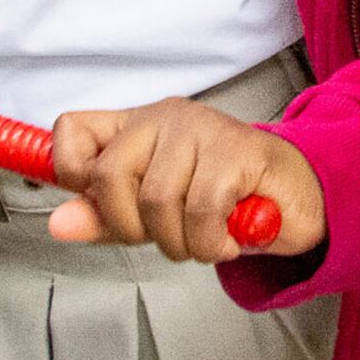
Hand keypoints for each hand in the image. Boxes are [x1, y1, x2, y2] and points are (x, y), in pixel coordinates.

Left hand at [47, 99, 325, 258]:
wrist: (299, 198)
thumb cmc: (226, 199)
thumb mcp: (155, 215)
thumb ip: (107, 218)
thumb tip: (60, 223)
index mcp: (136, 127)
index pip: (72, 131)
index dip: (72, 174)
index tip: (95, 204)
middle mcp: (164, 118)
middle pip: (109, 177)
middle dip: (133, 228)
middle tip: (168, 235)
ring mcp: (201, 128)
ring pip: (156, 200)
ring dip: (181, 242)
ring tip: (206, 237)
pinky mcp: (235, 149)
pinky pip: (200, 211)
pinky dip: (211, 242)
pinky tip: (228, 237)